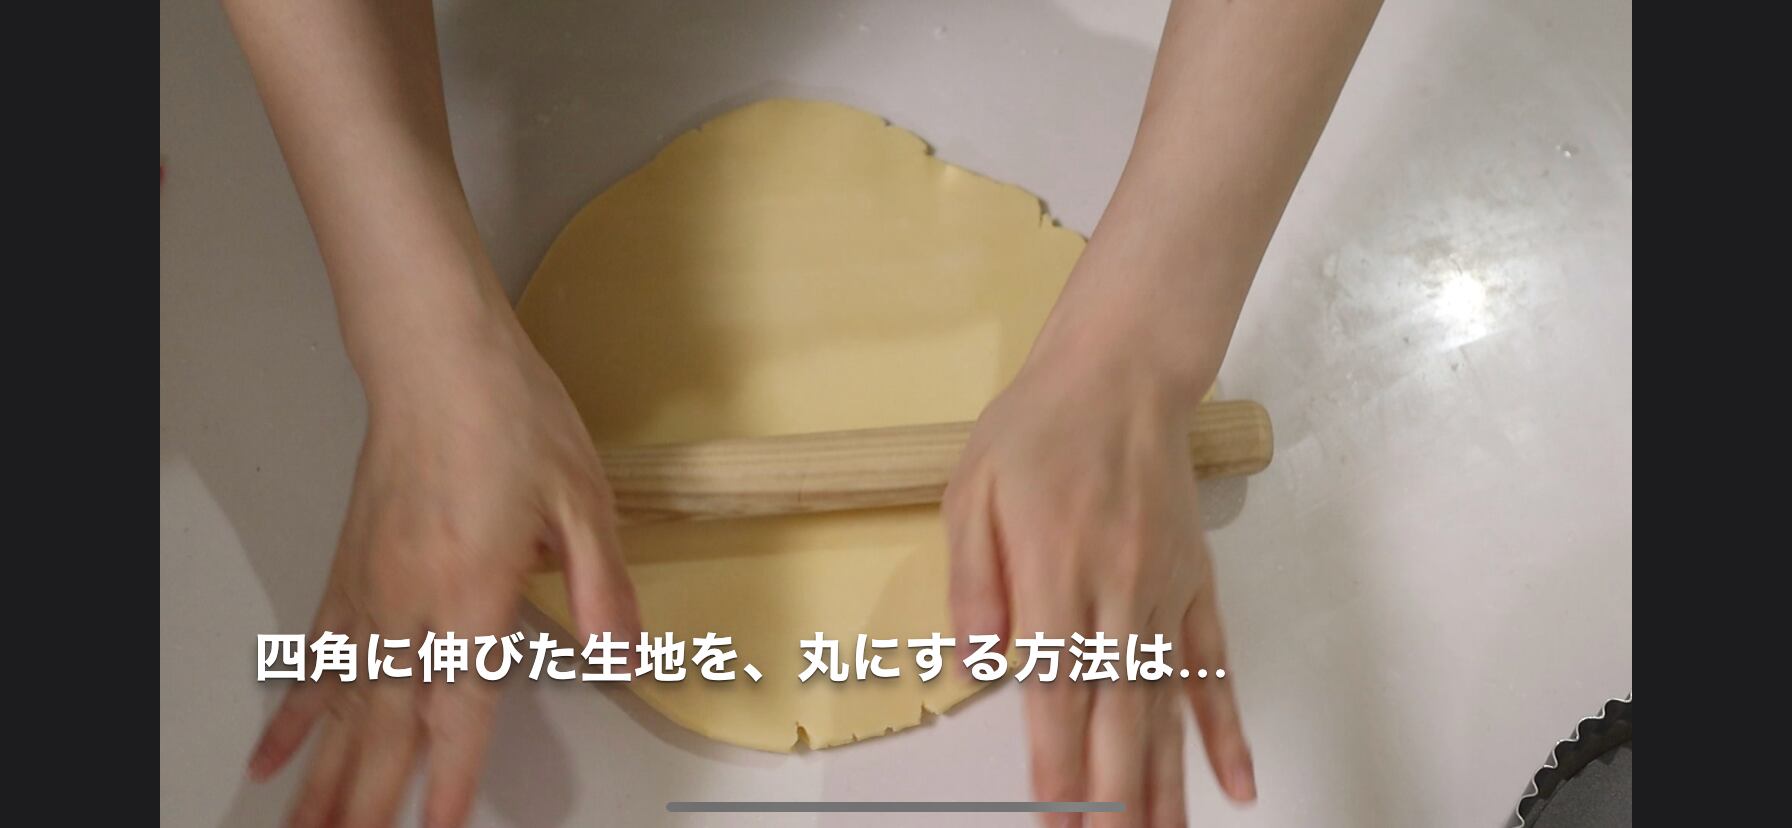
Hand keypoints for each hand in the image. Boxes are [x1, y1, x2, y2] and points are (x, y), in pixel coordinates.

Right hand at [245, 319, 639, 827]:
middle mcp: (410, 601)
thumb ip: (601, 588)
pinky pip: (313, 658)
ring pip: (340, 706)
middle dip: (371, 801)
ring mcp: (370, 590)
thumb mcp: (583, 499)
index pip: (460, 710)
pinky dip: (294, 711)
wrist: (437, 357)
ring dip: (324, 776)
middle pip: (387, 726)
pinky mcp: (349, 573)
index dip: (452, 780)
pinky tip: (275, 748)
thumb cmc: (507, 414)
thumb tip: (626, 652)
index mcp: (471, 590)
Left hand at [944, 322, 1253, 825]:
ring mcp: (1163, 595)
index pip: (1054, 692)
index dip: (1056, 765)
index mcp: (1053, 574)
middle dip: (1112, 799)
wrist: (1122, 374)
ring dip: (1165, 785)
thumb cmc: (1037, 429)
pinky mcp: (1194, 586)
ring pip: (1167, 707)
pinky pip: (1214, 668)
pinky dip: (1224, 729)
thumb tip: (975, 667)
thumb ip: (973, 584)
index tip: (1057, 822)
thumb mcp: (971, 491)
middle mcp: (1116, 594)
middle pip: (1118, 717)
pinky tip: (1233, 784)